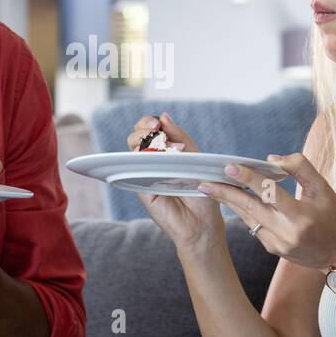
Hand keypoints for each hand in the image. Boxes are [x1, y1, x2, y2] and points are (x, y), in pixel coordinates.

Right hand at [127, 113, 224, 250]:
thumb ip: (180, 137)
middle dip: (143, 127)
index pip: (149, 130)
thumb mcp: (195, 157)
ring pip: (132, 148)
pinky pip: (133, 168)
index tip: (159, 122)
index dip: (149, 122)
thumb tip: (163, 116)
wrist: (203, 221)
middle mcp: (152, 162)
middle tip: (156, 129)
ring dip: (144, 140)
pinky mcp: (140, 188)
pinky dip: (142, 157)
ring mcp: (144, 174)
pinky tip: (155, 157)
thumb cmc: (203, 191)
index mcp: (165, 152)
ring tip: (162, 145)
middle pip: (136, 136)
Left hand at [197, 152, 335, 269]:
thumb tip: (270, 160)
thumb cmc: (335, 217)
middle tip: (204, 182)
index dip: (248, 178)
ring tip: (213, 186)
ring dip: (231, 202)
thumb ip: (300, 168)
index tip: (230, 167)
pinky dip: (245, 212)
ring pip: (248, 218)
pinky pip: (254, 226)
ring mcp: (277, 244)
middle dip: (225, 194)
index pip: (269, 193)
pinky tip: (236, 200)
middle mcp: (286, 233)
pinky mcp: (272, 249)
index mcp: (301, 217)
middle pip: (250, 209)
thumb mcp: (323, 189)